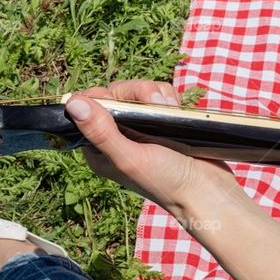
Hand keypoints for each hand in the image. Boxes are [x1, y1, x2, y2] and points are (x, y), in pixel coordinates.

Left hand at [64, 80, 239, 214]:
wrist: (207, 188)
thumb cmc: (166, 181)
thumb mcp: (129, 158)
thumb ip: (101, 132)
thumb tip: (72, 103)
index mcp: (100, 148)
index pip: (89, 106)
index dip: (105, 97)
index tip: (123, 104)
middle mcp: (118, 135)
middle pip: (117, 93)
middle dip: (138, 93)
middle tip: (157, 105)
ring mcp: (142, 127)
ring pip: (140, 91)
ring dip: (157, 95)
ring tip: (171, 112)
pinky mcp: (163, 121)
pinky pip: (160, 95)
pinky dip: (170, 98)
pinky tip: (178, 112)